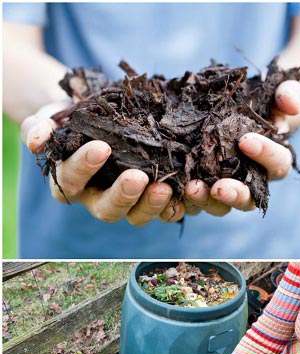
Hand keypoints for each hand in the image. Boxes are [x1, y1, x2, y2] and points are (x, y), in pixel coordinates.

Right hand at [21, 101, 185, 225]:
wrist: (103, 119)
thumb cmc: (73, 119)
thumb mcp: (51, 118)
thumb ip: (40, 128)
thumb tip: (36, 140)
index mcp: (70, 183)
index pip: (72, 180)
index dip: (84, 167)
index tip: (100, 147)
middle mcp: (98, 199)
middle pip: (109, 210)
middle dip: (124, 195)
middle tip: (138, 177)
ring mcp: (129, 202)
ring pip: (139, 215)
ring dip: (153, 204)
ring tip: (165, 187)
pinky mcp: (155, 198)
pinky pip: (167, 210)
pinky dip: (178, 205)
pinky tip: (188, 191)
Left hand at [183, 80, 299, 215]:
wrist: (241, 104)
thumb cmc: (265, 100)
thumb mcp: (281, 90)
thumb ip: (290, 94)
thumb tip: (292, 105)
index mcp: (275, 161)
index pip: (277, 164)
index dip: (265, 155)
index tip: (246, 140)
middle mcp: (252, 181)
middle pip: (249, 199)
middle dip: (235, 195)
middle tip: (220, 187)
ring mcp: (226, 185)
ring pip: (221, 205)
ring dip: (206, 200)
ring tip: (191, 188)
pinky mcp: (202, 183)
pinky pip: (194, 198)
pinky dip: (182, 199)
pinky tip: (169, 190)